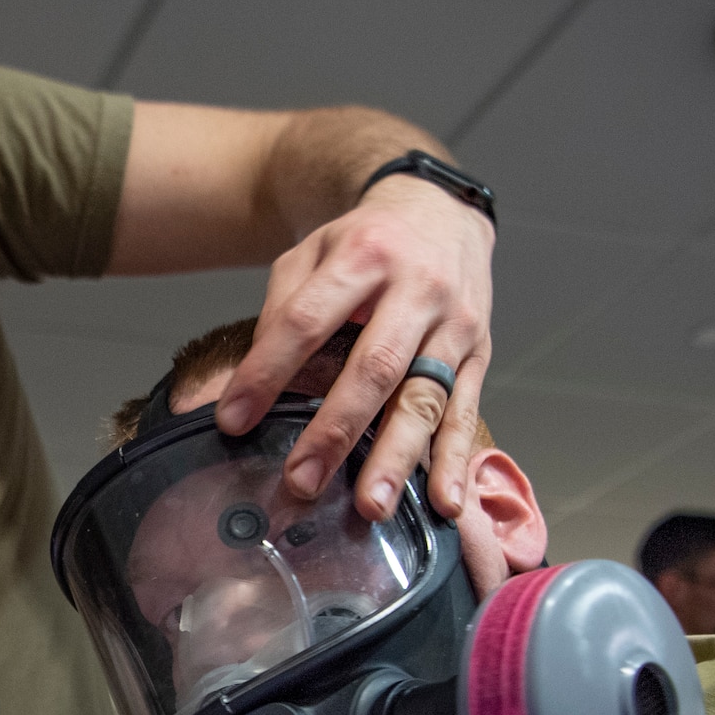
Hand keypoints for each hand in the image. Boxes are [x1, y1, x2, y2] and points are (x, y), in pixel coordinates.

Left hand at [224, 174, 494, 520]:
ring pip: (425, 397)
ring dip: (396, 456)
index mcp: (364, 257)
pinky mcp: (480, 353)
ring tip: (371, 505)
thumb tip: (254, 380)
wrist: (441, 209)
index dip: (267, 372)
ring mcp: (454, 325)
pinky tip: (443, 500)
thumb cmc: (369, 240)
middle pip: (375, 367)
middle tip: (302, 481)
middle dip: (336, 430)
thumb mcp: (314, 251)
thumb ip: (284, 307)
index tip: (233, 420)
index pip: (307, 321)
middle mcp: (417, 289)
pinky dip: (454, 460)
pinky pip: (466, 412)